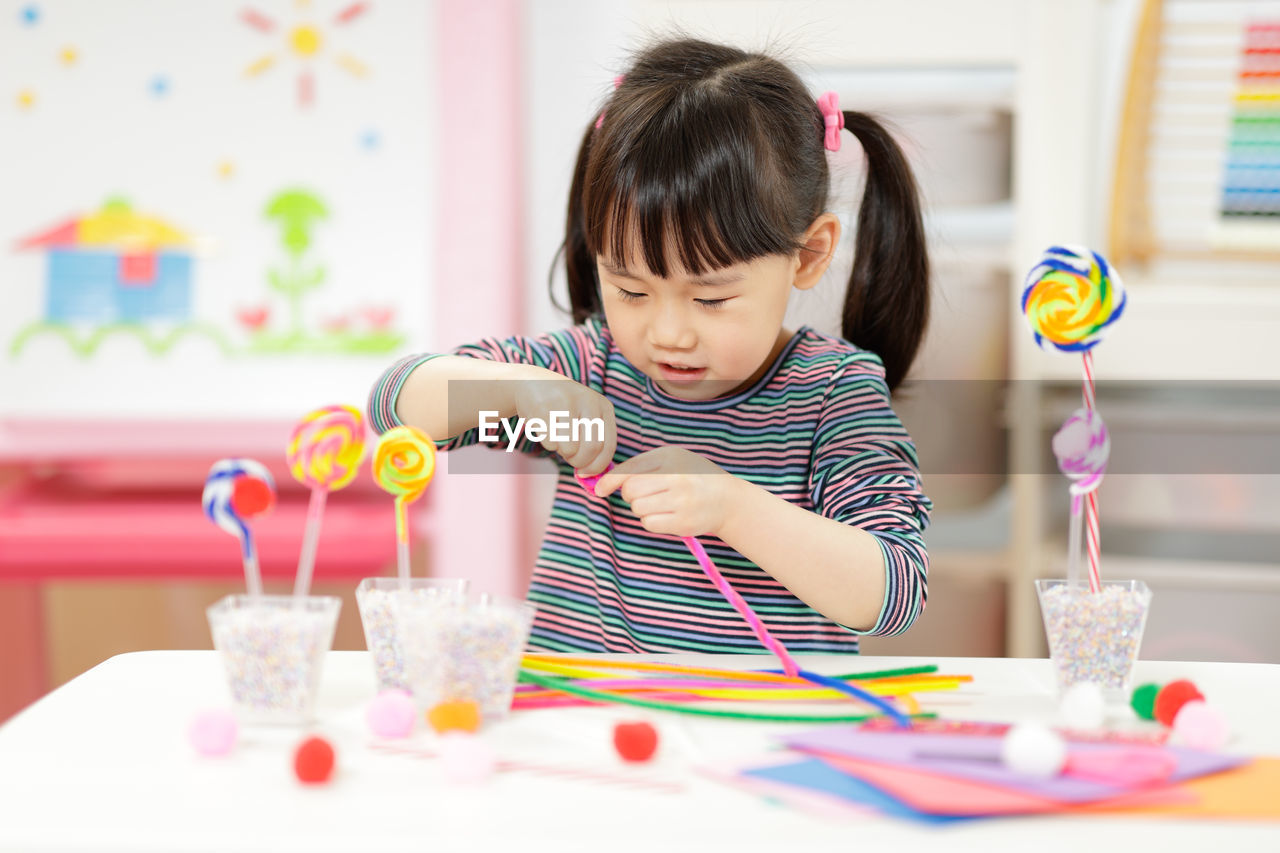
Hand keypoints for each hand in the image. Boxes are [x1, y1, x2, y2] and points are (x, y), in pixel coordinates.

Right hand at [511, 376, 615, 474]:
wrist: (533, 382)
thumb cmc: (564, 409)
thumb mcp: (585, 418)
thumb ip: (594, 442)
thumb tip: (593, 477)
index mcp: (603, 406)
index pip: (608, 445)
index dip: (597, 466)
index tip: (585, 473)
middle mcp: (588, 401)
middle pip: (591, 448)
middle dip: (579, 462)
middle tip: (570, 460)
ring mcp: (565, 402)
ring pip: (569, 448)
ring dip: (562, 452)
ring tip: (559, 439)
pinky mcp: (543, 408)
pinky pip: (550, 443)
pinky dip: (548, 444)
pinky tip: (546, 430)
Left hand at [593, 447, 739, 537]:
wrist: (727, 500)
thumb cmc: (693, 477)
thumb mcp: (672, 459)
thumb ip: (641, 465)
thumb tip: (606, 481)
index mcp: (671, 458)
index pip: (630, 470)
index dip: (609, 481)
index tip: (599, 489)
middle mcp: (676, 478)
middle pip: (631, 491)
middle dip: (630, 495)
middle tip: (645, 494)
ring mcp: (681, 502)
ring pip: (638, 508)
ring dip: (641, 508)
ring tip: (659, 503)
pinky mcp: (682, 523)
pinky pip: (649, 523)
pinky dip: (651, 521)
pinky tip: (665, 514)